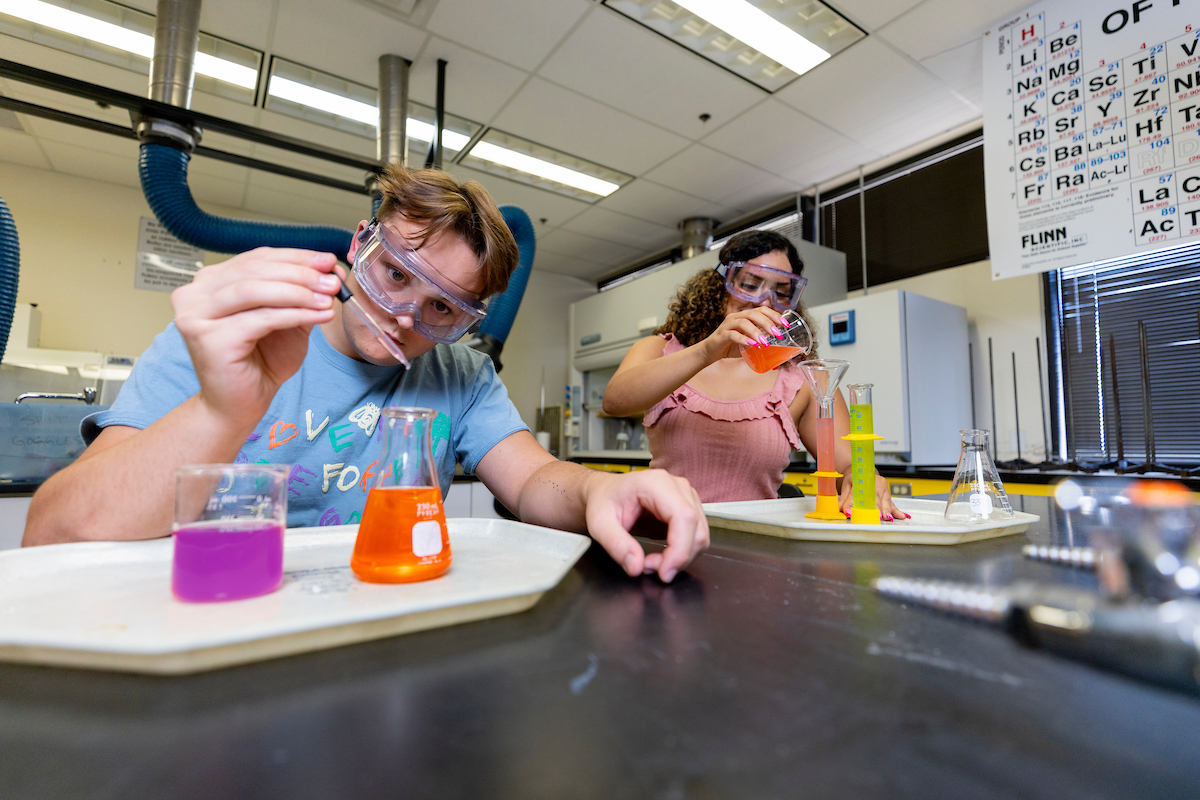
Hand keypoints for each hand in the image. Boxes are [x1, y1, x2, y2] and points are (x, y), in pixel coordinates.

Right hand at [171, 248, 340, 425]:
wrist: (239, 405)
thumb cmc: (260, 363)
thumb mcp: (285, 320)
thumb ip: (300, 295)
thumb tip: (329, 269)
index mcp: (210, 283)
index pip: (256, 258)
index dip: (295, 257)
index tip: (327, 260)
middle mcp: (195, 294)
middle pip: (255, 270)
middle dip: (300, 273)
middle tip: (333, 279)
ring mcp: (197, 316)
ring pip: (255, 290)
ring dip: (299, 291)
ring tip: (329, 297)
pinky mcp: (209, 338)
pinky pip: (261, 318)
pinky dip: (295, 314)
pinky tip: (319, 315)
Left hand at [582, 469, 709, 582]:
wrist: (606, 492)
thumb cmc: (604, 501)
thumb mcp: (599, 524)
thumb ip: (616, 545)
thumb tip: (636, 566)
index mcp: (656, 483)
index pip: (684, 517)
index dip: (680, 549)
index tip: (665, 572)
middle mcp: (677, 487)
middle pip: (696, 530)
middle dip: (678, 558)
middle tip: (649, 567)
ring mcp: (687, 497)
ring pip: (700, 536)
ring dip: (680, 557)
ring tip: (651, 561)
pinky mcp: (689, 509)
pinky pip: (695, 537)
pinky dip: (681, 553)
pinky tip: (661, 555)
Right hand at [700, 306, 784, 362]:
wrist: (710, 353)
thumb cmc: (730, 347)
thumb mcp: (748, 344)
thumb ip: (760, 345)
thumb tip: (779, 356)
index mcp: (744, 316)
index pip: (761, 310)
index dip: (775, 315)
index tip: (785, 325)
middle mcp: (736, 317)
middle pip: (753, 314)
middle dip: (767, 323)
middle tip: (777, 334)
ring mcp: (727, 325)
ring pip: (743, 322)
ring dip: (756, 332)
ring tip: (765, 342)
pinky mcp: (721, 335)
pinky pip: (733, 334)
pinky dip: (743, 339)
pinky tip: (752, 345)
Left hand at [838, 472, 910, 521]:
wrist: (864, 472)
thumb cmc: (856, 479)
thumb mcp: (847, 485)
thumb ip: (844, 498)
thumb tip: (839, 508)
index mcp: (864, 479)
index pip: (856, 493)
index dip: (852, 503)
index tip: (850, 512)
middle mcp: (876, 484)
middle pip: (875, 498)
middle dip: (876, 508)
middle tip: (876, 516)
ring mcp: (884, 490)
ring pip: (885, 502)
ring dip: (887, 511)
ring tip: (887, 518)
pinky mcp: (888, 497)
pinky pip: (893, 504)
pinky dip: (897, 511)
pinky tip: (902, 516)